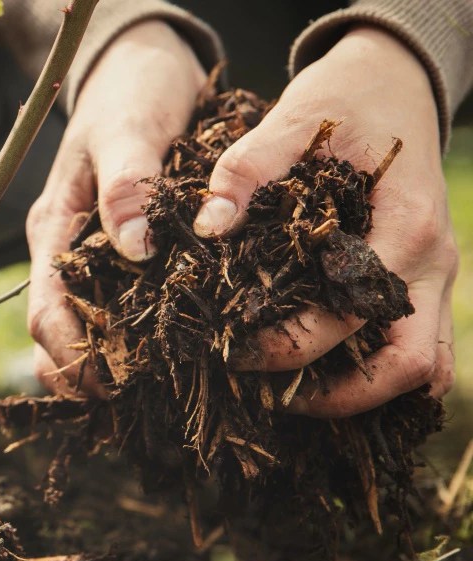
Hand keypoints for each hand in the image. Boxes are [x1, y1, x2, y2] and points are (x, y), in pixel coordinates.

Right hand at [28, 20, 205, 394]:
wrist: (141, 64)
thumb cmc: (132, 92)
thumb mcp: (130, 129)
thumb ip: (130, 185)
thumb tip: (135, 250)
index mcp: (55, 229)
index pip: (45, 311)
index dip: (69, 356)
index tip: (108, 384)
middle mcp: (67, 251)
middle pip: (57, 333)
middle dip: (85, 373)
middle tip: (133, 403)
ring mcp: (92, 254)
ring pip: (86, 327)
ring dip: (107, 363)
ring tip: (151, 393)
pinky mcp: (122, 253)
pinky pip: (120, 307)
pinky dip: (135, 337)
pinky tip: (170, 355)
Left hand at [192, 27, 456, 416]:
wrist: (395, 81)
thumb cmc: (344, 101)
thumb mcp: (293, 119)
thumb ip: (247, 169)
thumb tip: (209, 225)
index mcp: (405, 227)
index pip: (353, 315)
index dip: (293, 345)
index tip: (235, 351)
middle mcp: (431, 263)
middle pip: (409, 365)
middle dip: (340, 395)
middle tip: (270, 396)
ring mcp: (434, 276)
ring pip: (423, 367)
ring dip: (366, 394)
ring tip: (293, 397)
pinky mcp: (422, 280)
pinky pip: (418, 348)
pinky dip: (379, 374)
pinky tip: (322, 377)